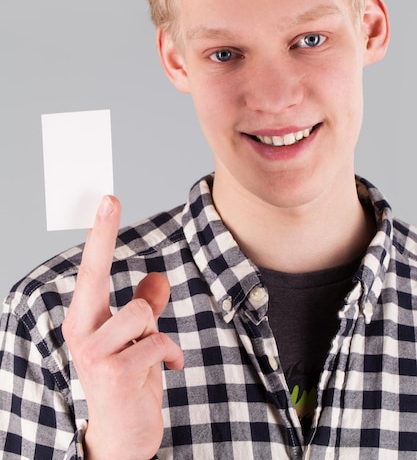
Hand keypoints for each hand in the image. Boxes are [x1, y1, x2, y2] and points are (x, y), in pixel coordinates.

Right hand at [62, 196, 183, 459]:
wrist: (121, 438)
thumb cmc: (128, 382)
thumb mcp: (137, 339)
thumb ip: (145, 306)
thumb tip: (158, 277)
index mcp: (84, 321)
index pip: (90, 270)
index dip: (99, 234)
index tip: (107, 200)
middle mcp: (80, 332)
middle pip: (96, 275)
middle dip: (103, 235)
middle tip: (109, 197)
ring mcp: (94, 354)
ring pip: (141, 311)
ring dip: (157, 332)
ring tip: (151, 354)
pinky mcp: (115, 373)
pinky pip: (159, 342)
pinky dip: (171, 355)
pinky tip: (167, 370)